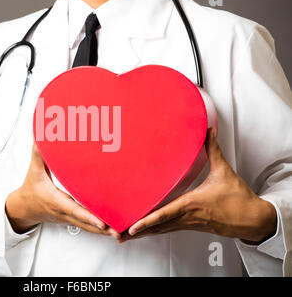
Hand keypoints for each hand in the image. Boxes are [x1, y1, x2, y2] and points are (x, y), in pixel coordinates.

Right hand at [6, 143, 120, 238]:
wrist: (23, 208)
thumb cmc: (30, 189)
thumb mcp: (34, 171)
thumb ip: (39, 153)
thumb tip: (41, 136)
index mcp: (56, 201)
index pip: (74, 210)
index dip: (88, 216)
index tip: (102, 222)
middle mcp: (64, 213)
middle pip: (86, 223)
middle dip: (103, 229)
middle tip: (119, 231)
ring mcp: (68, 219)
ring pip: (89, 228)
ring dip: (104, 232)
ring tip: (121, 233)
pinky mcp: (71, 220)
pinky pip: (87, 227)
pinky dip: (100, 230)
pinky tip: (113, 229)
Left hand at [121, 128, 276, 243]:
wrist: (251, 220)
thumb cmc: (238, 199)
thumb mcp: (224, 172)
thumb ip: (213, 150)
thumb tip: (209, 131)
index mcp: (191, 204)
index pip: (165, 214)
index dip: (148, 221)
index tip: (132, 226)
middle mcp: (186, 217)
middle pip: (156, 227)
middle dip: (135, 231)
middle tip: (115, 233)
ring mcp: (187, 224)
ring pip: (160, 230)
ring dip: (141, 233)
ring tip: (122, 235)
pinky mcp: (190, 226)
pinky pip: (167, 229)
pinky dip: (153, 231)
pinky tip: (142, 231)